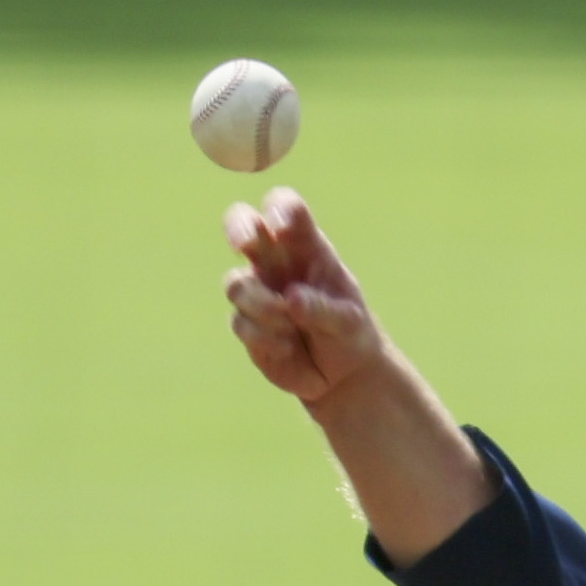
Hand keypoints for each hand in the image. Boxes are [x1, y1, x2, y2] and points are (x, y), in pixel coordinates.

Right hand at [223, 188, 388, 405]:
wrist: (343, 376)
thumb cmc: (350, 335)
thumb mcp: (350, 324)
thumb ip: (324, 309)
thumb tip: (292, 299)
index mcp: (306, 248)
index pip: (288, 209)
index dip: (280, 209)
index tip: (283, 227)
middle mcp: (275, 262)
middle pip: (241, 222)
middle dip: (238, 227)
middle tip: (244, 245)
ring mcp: (257, 291)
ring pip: (235, 283)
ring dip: (262, 307)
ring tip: (291, 327)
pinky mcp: (247, 323)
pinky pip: (240, 322)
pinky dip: (264, 338)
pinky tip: (288, 349)